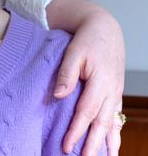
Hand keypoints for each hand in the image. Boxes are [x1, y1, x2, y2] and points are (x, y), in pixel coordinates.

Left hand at [49, 2, 124, 155]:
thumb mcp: (73, 53)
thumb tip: (58, 95)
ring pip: (113, 123)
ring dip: (108, 142)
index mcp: (100, 82)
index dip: (77, 130)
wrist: (105, 30)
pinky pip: (117, 118)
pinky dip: (115, 133)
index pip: (86, 112)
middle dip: (93, 144)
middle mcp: (111, 91)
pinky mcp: (116, 94)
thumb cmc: (86, 41)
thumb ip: (66, 74)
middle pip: (102, 123)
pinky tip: (112, 146)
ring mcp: (116, 93)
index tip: (66, 146)